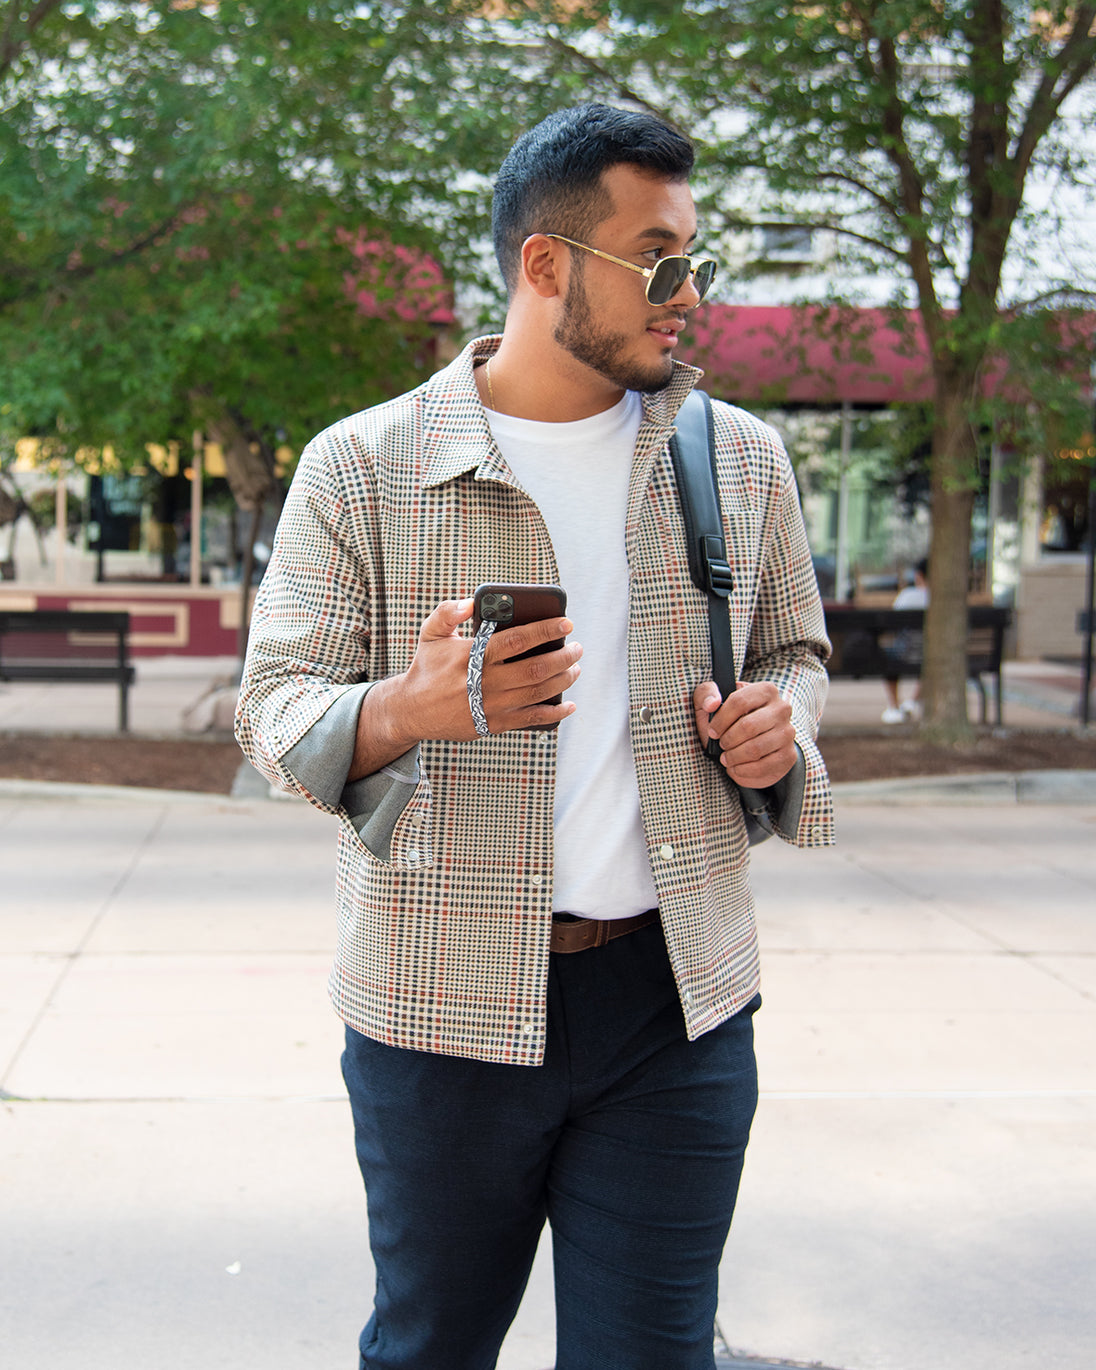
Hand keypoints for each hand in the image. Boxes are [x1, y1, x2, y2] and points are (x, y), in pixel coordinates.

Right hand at [350, 600, 580, 777]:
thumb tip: (471, 602)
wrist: (412, 710)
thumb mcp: (430, 634)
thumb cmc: (427, 666)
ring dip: (563, 680)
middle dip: (564, 656)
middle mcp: (486, 682)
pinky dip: (555, 713)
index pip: (518, 640)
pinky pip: (532, 719)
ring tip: (575, 668)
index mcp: (473, 656)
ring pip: (539, 692)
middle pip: (536, 668)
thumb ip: (447, 612)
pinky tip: (569, 705)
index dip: (546, 630)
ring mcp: (492, 706)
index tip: (566, 622)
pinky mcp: (494, 724)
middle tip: (577, 648)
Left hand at [692, 680, 796, 787]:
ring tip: (726, 757)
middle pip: (748, 726)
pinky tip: (735, 767)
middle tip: (721, 745)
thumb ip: (707, 693)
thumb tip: (712, 703)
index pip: (739, 702)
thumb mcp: (713, 699)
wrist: (749, 739)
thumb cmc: (728, 717)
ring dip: (734, 757)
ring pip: (755, 749)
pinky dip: (743, 771)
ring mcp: (787, 733)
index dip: (720, 720)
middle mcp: (782, 709)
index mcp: (766, 690)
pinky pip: (763, 767)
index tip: (712, 731)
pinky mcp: (788, 755)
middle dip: (728, 740)